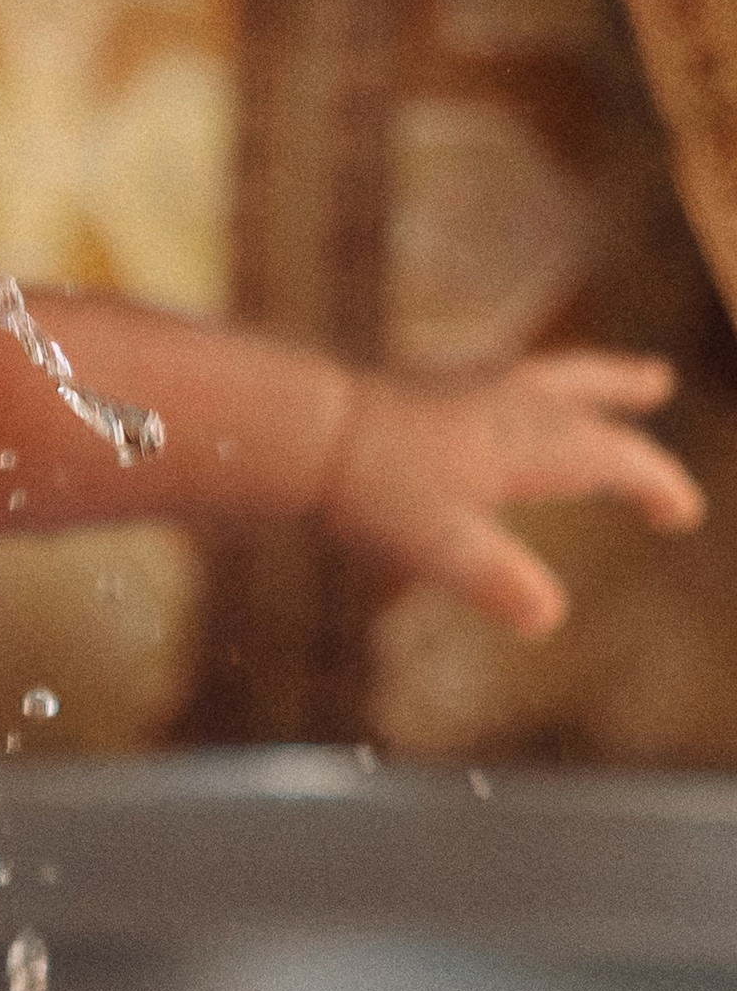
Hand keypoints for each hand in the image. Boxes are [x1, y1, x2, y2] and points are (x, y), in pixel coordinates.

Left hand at [319, 351, 704, 636]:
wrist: (310, 428)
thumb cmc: (375, 489)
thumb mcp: (439, 548)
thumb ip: (497, 582)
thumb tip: (548, 618)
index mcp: (533, 441)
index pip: (618, 460)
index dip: (657, 485)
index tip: (680, 512)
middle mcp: (514, 403)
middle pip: (590, 395)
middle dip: (628, 401)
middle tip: (659, 386)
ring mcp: (473, 385)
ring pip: (552, 373)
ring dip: (593, 376)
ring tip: (627, 375)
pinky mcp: (434, 380)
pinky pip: (506, 376)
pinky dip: (533, 383)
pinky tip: (516, 395)